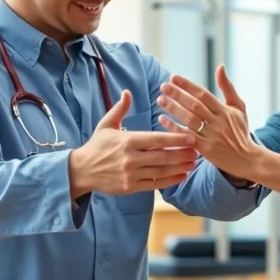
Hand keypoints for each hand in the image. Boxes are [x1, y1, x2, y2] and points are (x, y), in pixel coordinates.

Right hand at [69, 90, 199, 198]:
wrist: (81, 170)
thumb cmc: (96, 146)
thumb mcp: (106, 125)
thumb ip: (119, 109)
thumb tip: (127, 92)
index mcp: (128, 140)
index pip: (157, 139)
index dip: (176, 139)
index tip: (192, 137)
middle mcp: (131, 158)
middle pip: (163, 156)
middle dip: (183, 154)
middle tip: (198, 151)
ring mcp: (131, 174)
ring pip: (161, 171)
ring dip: (180, 167)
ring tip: (193, 163)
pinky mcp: (131, 187)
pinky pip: (155, 184)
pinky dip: (170, 181)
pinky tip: (182, 176)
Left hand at [156, 66, 257, 180]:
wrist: (247, 159)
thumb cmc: (240, 131)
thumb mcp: (239, 108)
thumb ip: (228, 87)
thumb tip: (220, 66)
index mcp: (225, 111)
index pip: (204, 94)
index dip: (188, 85)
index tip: (174, 77)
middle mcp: (218, 122)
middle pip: (195, 106)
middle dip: (178, 95)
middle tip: (163, 86)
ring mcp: (211, 136)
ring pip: (189, 120)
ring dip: (173, 109)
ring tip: (161, 100)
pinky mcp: (205, 150)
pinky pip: (186, 136)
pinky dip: (173, 128)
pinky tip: (162, 119)